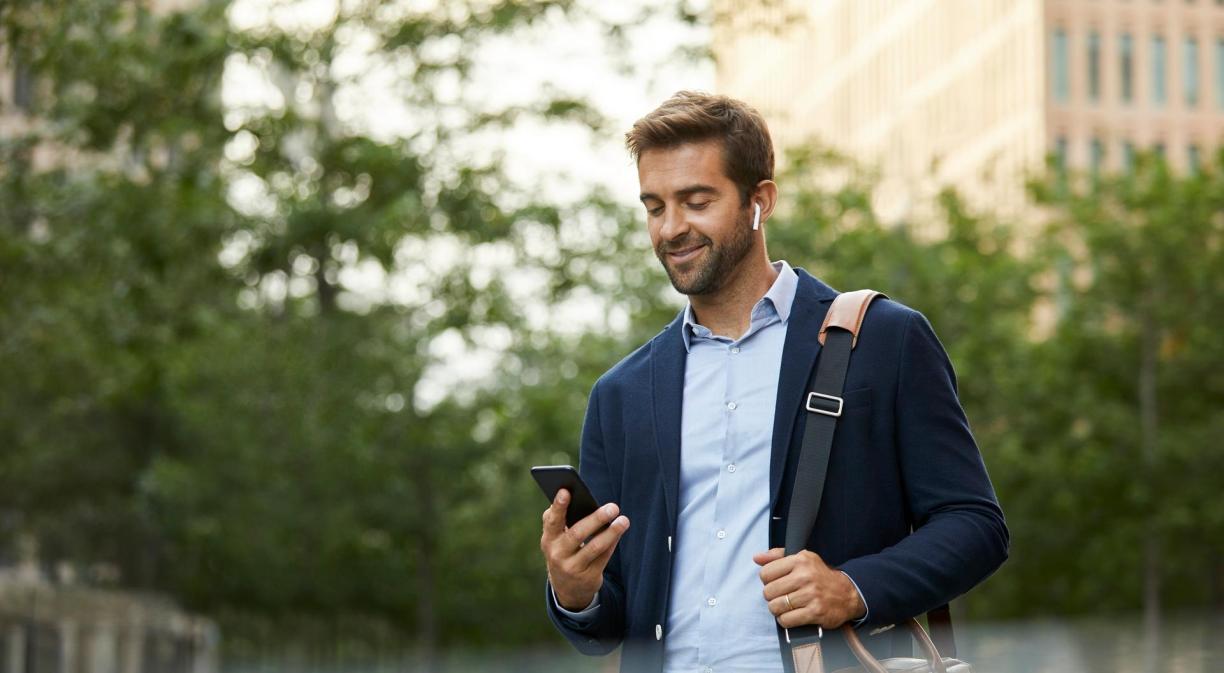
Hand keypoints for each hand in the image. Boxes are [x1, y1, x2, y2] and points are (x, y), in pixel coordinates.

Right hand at [540, 489, 629, 610]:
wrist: (567, 589)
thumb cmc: (563, 551)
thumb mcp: (556, 540)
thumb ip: (561, 520)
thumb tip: (577, 497)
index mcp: (548, 540)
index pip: (552, 521)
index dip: (558, 506)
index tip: (566, 490)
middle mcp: (558, 555)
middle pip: (578, 534)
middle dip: (596, 519)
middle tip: (613, 507)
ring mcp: (573, 568)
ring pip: (594, 547)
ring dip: (611, 532)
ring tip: (624, 520)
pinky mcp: (588, 577)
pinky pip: (603, 557)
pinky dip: (612, 542)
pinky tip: (619, 531)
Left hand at [754, 548, 865, 628]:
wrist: (847, 593)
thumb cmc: (819, 575)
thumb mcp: (802, 559)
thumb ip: (777, 556)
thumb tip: (756, 558)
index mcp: (800, 560)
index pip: (766, 573)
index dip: (767, 580)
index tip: (776, 582)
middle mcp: (806, 576)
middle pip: (768, 592)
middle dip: (772, 596)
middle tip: (782, 595)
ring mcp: (811, 595)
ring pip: (775, 607)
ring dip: (778, 609)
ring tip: (786, 606)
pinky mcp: (815, 612)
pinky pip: (786, 620)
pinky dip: (785, 620)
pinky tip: (792, 615)